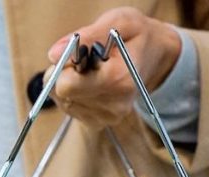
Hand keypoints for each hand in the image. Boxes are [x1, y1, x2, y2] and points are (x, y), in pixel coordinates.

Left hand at [46, 7, 180, 127]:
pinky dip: (73, 94)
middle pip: (61, 94)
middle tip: (87, 61)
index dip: (65, 66)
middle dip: (65, 73)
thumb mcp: (119, 22)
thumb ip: (87, 36)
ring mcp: (106, 117)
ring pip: (62, 100)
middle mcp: (114, 105)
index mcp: (119, 80)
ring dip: (69, 82)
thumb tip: (53, 54)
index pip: (66, 85)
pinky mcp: (98, 123)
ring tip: (92, 71)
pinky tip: (90, 83)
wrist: (155, 55)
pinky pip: (68, 108)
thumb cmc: (135, 36)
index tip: (82, 54)